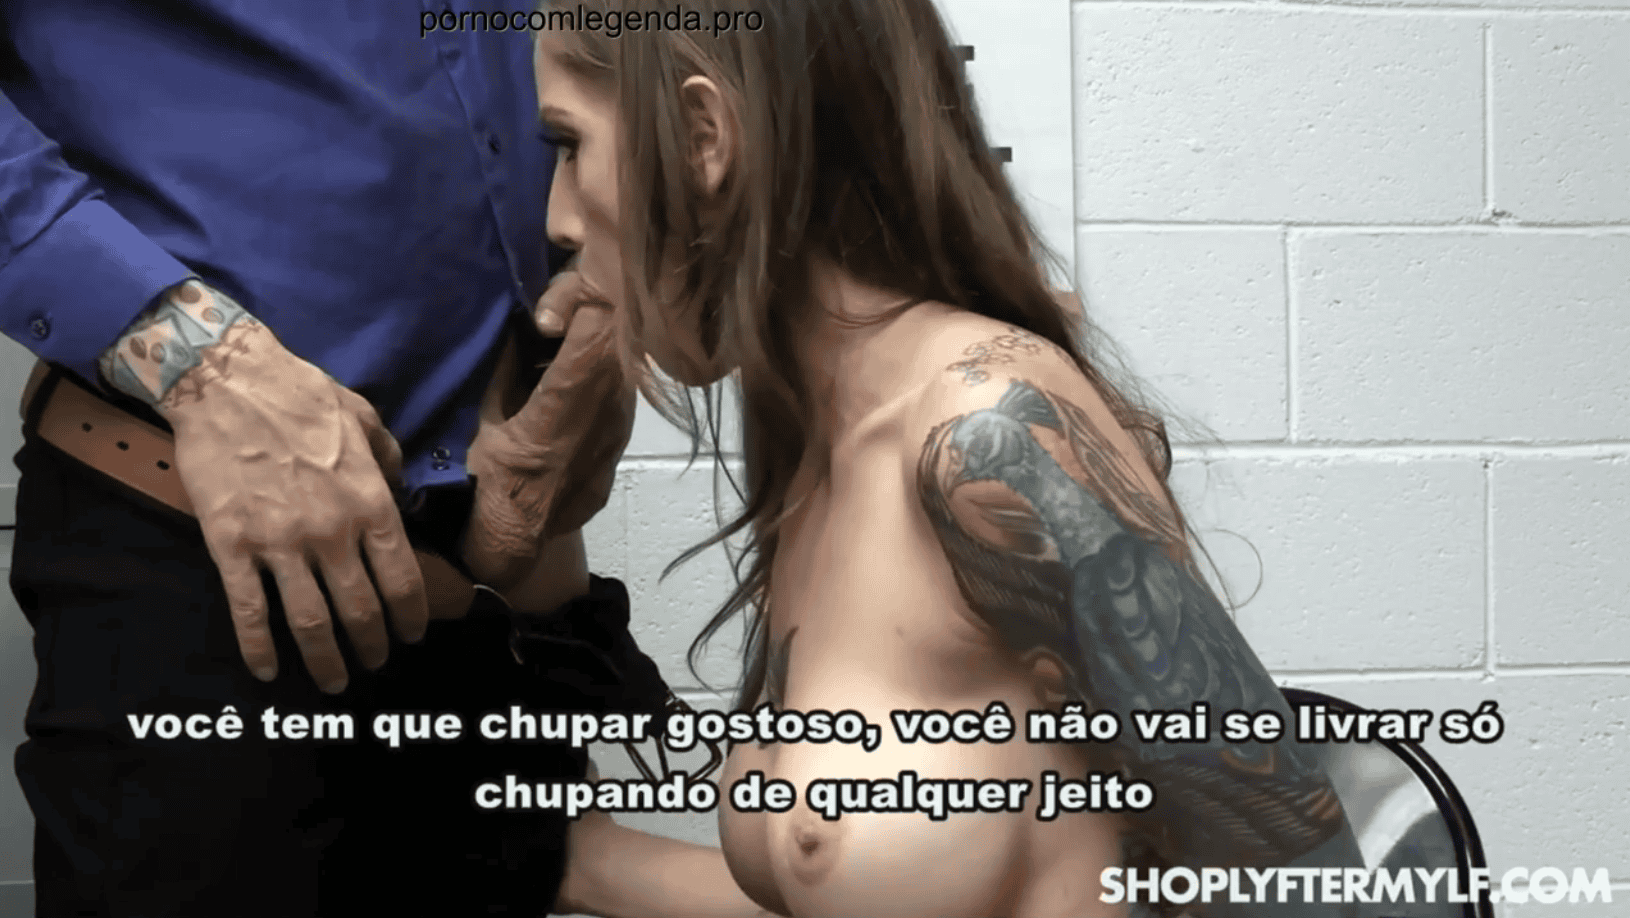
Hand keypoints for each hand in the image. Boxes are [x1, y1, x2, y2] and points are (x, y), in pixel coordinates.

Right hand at [160, 310, 426, 692]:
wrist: (227, 382)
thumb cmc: (301, 395)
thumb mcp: (365, 418)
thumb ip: (389, 459)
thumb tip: (400, 488)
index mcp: (371, 503)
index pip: (403, 579)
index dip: (410, 617)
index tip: (411, 636)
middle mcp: (333, 532)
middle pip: (361, 610)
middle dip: (372, 646)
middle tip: (374, 663)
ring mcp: (281, 544)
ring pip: (311, 622)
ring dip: (326, 660)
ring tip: (335, 682)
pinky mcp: (232, 547)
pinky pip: (250, 611)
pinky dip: (260, 648)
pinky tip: (269, 671)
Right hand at [463, 270, 635, 592]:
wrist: (510, 546)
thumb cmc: (482, 481)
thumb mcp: (480, 417)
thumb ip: (508, 364)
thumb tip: (527, 315)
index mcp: (561, 413)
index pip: (599, 330)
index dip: (578, 302)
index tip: (545, 311)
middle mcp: (602, 422)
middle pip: (618, 340)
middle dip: (589, 316)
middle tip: (550, 319)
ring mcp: (618, 437)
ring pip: (624, 366)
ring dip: (597, 346)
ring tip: (557, 348)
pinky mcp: (620, 448)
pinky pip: (621, 396)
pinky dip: (600, 377)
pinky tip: (569, 384)